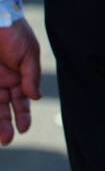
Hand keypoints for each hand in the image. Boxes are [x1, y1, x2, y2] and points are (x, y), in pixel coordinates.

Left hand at [0, 19, 41, 145]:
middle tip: (7, 139)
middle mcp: (3, 81)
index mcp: (18, 76)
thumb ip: (31, 76)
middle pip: (4, 107)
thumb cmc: (13, 31)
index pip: (21, 101)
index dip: (23, 115)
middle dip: (6, 124)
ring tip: (1, 136)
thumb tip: (35, 97)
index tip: (24, 128)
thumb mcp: (28, 53)